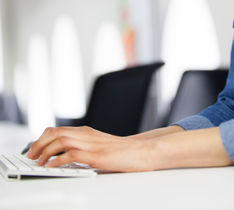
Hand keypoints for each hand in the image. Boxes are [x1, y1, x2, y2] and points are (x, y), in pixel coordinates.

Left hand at [27, 125, 154, 172]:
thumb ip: (83, 146)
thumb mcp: (98, 145)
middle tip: (31, 155)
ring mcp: (91, 144)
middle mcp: (86, 135)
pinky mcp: (96, 156)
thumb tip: (63, 157)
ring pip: (60, 141)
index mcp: (85, 131)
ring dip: (45, 151)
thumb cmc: (121, 151)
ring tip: (38, 161)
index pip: (58, 129)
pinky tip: (52, 166)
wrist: (139, 151)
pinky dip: (58, 160)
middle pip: (55, 133)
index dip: (43, 138)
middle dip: (39, 143)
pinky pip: (72, 155)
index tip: (34, 148)